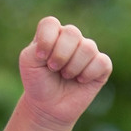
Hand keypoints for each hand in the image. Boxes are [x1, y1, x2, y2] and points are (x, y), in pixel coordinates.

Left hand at [19, 16, 110, 130]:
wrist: (48, 106)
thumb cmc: (38, 82)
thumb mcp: (28, 63)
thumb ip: (37, 47)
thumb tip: (59, 45)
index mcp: (52, 34)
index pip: (51, 23)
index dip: (46, 40)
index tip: (40, 57)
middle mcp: (71, 39)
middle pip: (72, 32)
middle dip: (60, 55)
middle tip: (53, 68)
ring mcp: (87, 51)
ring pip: (88, 47)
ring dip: (73, 66)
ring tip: (66, 76)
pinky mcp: (101, 66)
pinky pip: (101, 61)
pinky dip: (88, 73)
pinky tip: (80, 80)